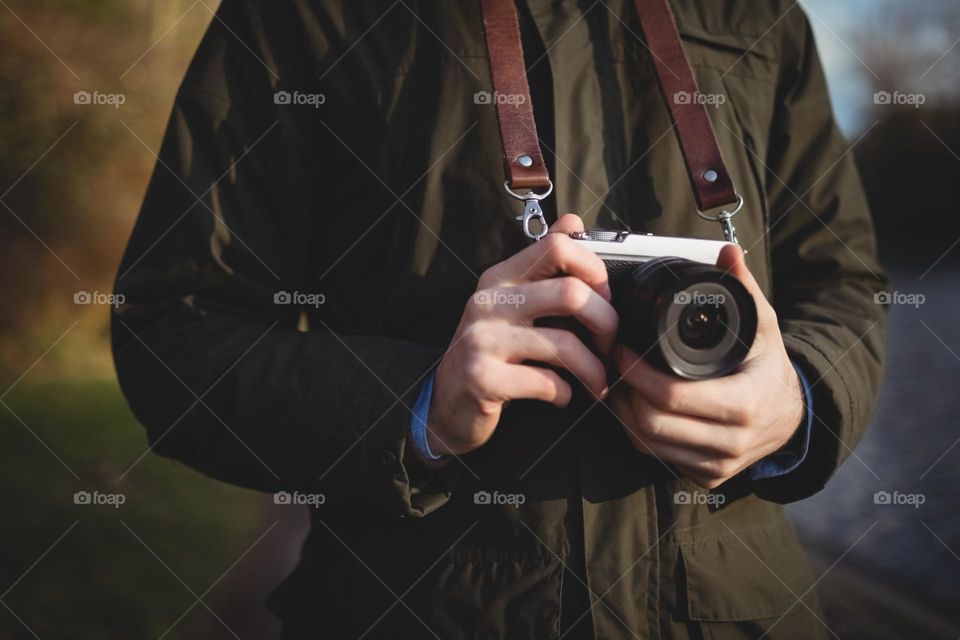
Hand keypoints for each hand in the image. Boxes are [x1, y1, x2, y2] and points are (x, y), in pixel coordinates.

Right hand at [427, 214, 617, 455]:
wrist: (447, 403)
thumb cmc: (489, 352)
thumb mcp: (511, 303)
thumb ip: (542, 265)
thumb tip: (572, 222)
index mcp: (500, 278)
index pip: (557, 246)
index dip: (595, 270)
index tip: (604, 299)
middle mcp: (488, 303)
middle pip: (571, 294)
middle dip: (606, 323)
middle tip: (608, 345)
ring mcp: (483, 340)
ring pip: (565, 344)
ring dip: (593, 369)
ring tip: (597, 381)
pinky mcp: (484, 378)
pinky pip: (546, 382)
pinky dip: (566, 394)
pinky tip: (563, 396)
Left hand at [609, 244, 804, 487]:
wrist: (791, 415)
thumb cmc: (766, 364)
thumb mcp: (761, 325)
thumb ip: (742, 288)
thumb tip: (728, 251)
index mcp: (744, 403)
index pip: (671, 396)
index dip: (637, 373)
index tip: (621, 349)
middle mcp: (732, 441)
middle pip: (652, 424)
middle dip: (623, 393)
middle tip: (611, 364)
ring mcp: (718, 464)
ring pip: (649, 444)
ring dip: (624, 414)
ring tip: (615, 381)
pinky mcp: (707, 476)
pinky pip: (658, 457)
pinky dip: (638, 433)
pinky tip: (631, 407)